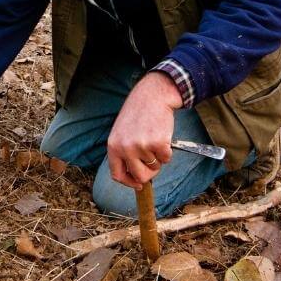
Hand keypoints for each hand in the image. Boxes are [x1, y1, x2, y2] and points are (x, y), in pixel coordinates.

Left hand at [107, 71, 181, 189]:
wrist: (152, 96)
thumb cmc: (138, 114)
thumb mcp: (122, 132)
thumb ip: (124, 152)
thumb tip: (135, 179)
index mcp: (113, 146)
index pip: (117, 175)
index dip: (129, 182)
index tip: (138, 184)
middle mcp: (125, 148)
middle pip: (140, 177)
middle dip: (149, 173)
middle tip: (153, 160)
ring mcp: (141, 147)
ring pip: (155, 167)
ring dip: (158, 157)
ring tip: (154, 138)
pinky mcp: (158, 144)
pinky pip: (167, 159)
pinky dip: (168, 151)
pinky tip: (162, 135)